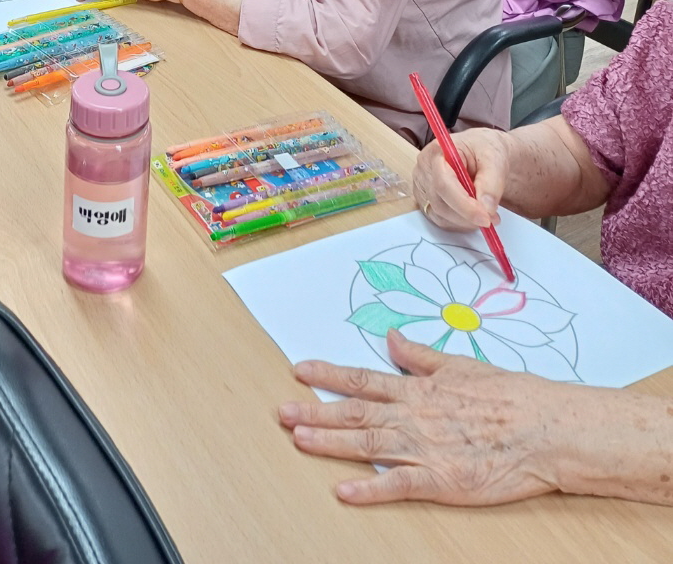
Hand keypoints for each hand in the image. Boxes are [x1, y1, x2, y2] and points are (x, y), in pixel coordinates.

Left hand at [280, 329, 581, 505]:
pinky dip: (369, 489)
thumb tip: (394, 340)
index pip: (364, 378)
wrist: (547, 428)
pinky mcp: (442, 479)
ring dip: (331, 442)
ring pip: (368, 444)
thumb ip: (422, 357)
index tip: (299, 370)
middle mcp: (415, 416)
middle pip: (356, 412)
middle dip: (316, 411)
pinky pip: (398, 485)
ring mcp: (426, 448)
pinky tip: (343, 490)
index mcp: (420, 389)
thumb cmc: (512, 396)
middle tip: (282, 411)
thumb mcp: (461, 366)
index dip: (329, 374)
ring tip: (298, 439)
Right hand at [413, 130, 509, 230]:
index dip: (464, 205)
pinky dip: (460, 223)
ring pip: (440, 215)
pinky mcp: (426, 200)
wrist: (483, 153)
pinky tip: (473, 214)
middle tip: (492, 218)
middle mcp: (424, 169)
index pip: (443, 183)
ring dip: (466, 221)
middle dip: (468, 215)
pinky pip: (441, 220)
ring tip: (487, 213)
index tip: (485, 218)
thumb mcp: (495, 159)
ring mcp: (422, 186)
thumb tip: (487, 209)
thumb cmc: (485, 150)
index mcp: (437, 151)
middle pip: (440, 202)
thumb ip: (492, 183)